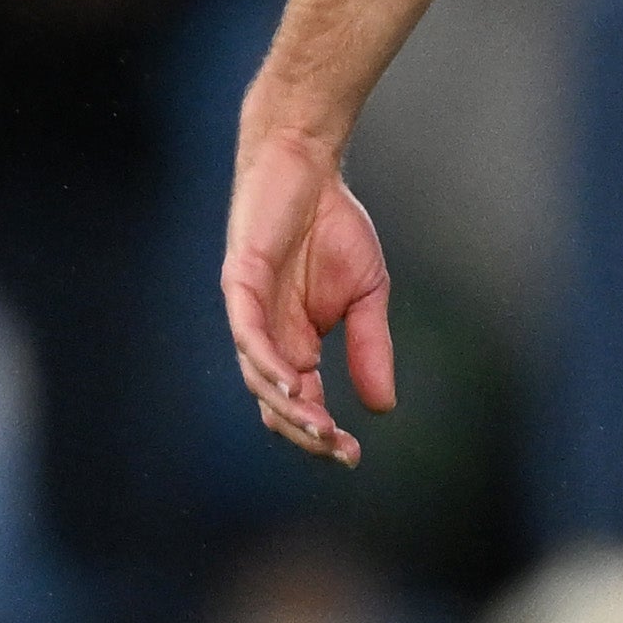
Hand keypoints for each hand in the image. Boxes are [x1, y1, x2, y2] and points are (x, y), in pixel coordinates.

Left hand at [221, 125, 397, 464]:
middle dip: (305, 432)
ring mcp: (250, 312)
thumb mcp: (367, 295)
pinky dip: (266, 362)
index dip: (323, 433)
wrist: (309, 166)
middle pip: (274, 403)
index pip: (301, 403)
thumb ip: (370, 347)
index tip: (354, 455)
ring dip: (286, 406)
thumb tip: (382, 407)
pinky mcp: (240, 283)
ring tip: (319, 427)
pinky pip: (247, 333)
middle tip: (338, 449)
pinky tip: (290, 383)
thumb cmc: (332, 226)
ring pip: (257, 376)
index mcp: (295, 343)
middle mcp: (267, 336)